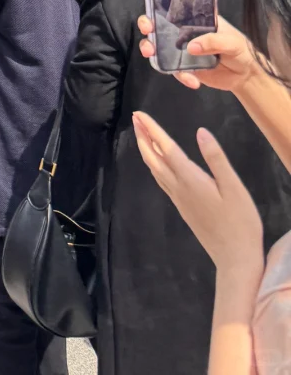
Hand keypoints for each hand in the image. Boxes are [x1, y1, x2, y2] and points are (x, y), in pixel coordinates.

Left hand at [133, 112, 263, 280]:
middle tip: (135, 118)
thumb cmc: (239, 222)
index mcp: (190, 179)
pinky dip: (154, 165)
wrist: (235, 259)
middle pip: (154, 158)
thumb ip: (216, 159)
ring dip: (146, 150)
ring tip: (142, 135)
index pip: (166, 148)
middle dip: (143, 137)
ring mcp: (179, 200)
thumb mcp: (234, 187)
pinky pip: (161, 181)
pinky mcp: (183, 208)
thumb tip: (200, 131)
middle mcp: (179, 188)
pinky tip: (157, 164)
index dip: (151, 130)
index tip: (138, 114)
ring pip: (155, 170)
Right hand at [139, 14, 257, 92]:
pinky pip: (173, 70)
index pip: (175, 0)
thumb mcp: (232, 41)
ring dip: (149, 47)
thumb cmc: (240, 50)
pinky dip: (180, 76)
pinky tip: (193, 82)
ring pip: (157, 45)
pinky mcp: (183, 67)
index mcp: (195, 17)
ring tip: (150, 52)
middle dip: (146, 22)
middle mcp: (183, 30)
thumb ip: (213, 41)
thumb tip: (191, 47)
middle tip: (147, 28)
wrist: (244, 76)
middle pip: (157, 22)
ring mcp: (181, 49)